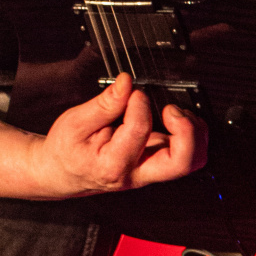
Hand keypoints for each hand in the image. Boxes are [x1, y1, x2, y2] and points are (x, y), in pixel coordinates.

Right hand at [27, 74, 206, 196]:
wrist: (63, 173)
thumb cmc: (66, 150)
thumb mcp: (75, 122)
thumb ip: (104, 103)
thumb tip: (126, 83)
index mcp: (113, 164)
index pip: (139, 131)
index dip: (139, 104)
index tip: (132, 91)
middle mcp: (137, 173)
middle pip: (181, 162)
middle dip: (186, 131)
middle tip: (170, 110)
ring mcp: (150, 171)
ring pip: (191, 160)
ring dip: (193, 133)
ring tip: (174, 113)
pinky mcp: (156, 164)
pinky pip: (186, 154)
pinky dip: (189, 134)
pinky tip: (174, 119)